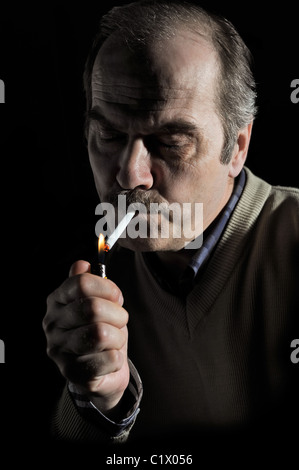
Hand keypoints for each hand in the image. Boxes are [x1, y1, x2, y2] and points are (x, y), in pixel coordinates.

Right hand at [43, 260, 129, 414]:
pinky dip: (117, 358)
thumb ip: (89, 283)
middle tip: (120, 321)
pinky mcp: (72, 373)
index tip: (117, 298)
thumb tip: (82, 264)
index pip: (81, 283)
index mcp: (57, 301)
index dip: (107, 288)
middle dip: (117, 314)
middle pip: (93, 308)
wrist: (100, 371)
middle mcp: (52, 324)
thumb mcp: (96, 302)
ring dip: (118, 337)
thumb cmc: (99, 330)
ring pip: (101, 334)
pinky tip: (110, 359)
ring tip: (114, 340)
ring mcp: (59, 350)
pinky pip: (109, 359)